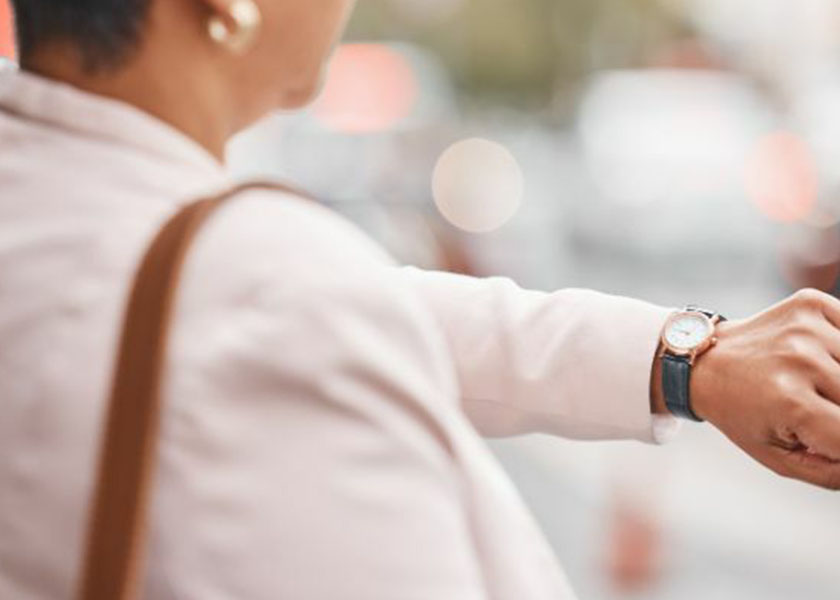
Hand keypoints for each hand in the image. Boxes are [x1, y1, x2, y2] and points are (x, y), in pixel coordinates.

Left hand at [691, 289, 839, 489]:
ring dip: (839, 382)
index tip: (823, 433)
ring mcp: (806, 328)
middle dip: (837, 410)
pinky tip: (817, 357)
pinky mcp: (810, 304)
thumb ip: (833, 471)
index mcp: (792, 402)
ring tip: (813, 385)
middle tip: (813, 408)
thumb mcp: (779, 457)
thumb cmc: (743, 414)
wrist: (705, 363)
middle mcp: (801, 359)